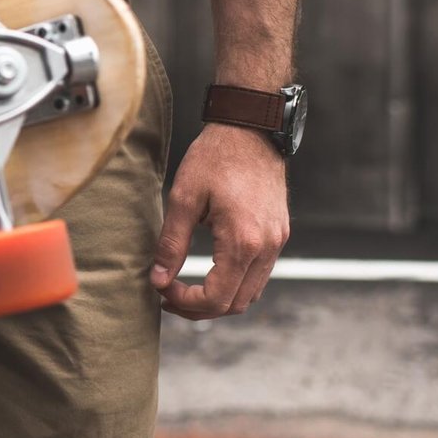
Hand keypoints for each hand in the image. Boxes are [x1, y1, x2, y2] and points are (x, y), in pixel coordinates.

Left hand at [151, 123, 289, 319]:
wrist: (251, 129)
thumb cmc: (215, 158)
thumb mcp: (183, 198)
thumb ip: (171, 243)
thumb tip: (159, 280)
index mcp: (243, 242)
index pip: (216, 298)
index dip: (185, 302)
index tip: (162, 290)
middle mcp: (267, 248)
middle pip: (235, 304)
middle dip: (199, 308)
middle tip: (168, 296)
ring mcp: (277, 242)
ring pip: (250, 294)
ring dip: (218, 300)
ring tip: (185, 289)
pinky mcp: (279, 235)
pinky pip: (259, 275)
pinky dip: (234, 284)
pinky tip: (210, 273)